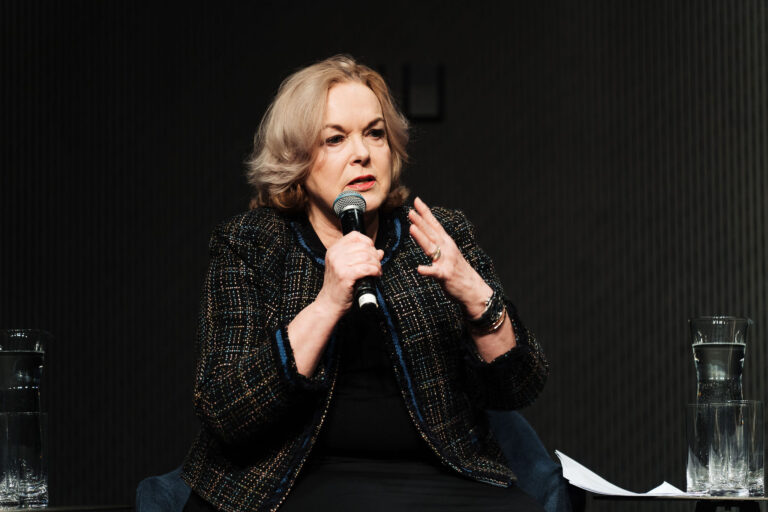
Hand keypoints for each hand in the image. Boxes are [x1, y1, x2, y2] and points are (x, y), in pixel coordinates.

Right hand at [316, 231, 383, 315]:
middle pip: (363, 246)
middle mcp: (335, 255)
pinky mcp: (345, 276)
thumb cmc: (339, 286)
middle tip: (377, 265)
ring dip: (376, 264)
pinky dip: (375, 271)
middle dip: (375, 256)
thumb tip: (379, 251)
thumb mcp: (347, 267)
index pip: (355, 236)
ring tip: (377, 271)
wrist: (329, 303)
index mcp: (334, 250)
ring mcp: (339, 265)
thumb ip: (361, 257)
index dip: (368, 242)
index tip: (372, 252)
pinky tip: (376, 275)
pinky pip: (366, 268)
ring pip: (367, 257)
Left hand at [408, 197, 492, 317]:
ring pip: (431, 248)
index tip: (416, 200)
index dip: (425, 212)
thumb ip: (436, 244)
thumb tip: (423, 232)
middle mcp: (447, 249)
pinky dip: (427, 270)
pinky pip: (435, 272)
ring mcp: (446, 261)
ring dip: (421, 238)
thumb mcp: (448, 253)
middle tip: (410, 211)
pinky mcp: (445, 275)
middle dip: (420, 221)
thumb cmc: (458, 271)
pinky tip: (419, 269)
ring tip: (411, 228)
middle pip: (431, 233)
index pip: (434, 224)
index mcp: (447, 243)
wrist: (473, 289)